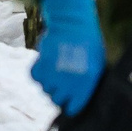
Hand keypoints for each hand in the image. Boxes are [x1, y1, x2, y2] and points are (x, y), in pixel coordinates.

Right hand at [30, 0, 106, 114]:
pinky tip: (46, 66)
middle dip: (59, 94)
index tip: (69, 102)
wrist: (73, 23)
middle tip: (62, 84)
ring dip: (49, 83)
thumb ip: (87, 84)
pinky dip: (39, 73)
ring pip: (44, 89)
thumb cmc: (88, 44)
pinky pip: (35, 77)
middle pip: (56, 100)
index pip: (73, 107)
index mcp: (85, 83)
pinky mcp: (40, 63)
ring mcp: (52, 73)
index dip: (71, 106)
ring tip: (56, 71)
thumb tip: (77, 98)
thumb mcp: (96, 66)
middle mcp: (67, 82)